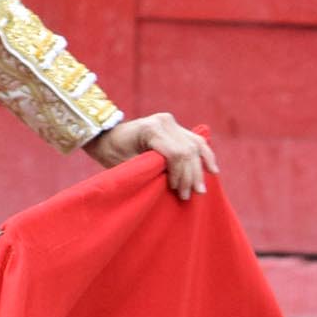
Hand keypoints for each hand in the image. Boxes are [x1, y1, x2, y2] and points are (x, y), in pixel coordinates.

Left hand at [83, 113, 218, 199]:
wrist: (104, 135)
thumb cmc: (111, 151)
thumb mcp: (125, 164)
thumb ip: (148, 170)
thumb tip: (173, 183)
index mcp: (151, 128)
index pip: (175, 154)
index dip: (179, 174)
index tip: (176, 190)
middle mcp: (164, 121)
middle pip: (188, 151)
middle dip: (190, 175)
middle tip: (189, 195)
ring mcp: (171, 122)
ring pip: (195, 146)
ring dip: (200, 169)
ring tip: (200, 189)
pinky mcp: (175, 126)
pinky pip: (196, 141)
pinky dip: (204, 155)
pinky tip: (212, 170)